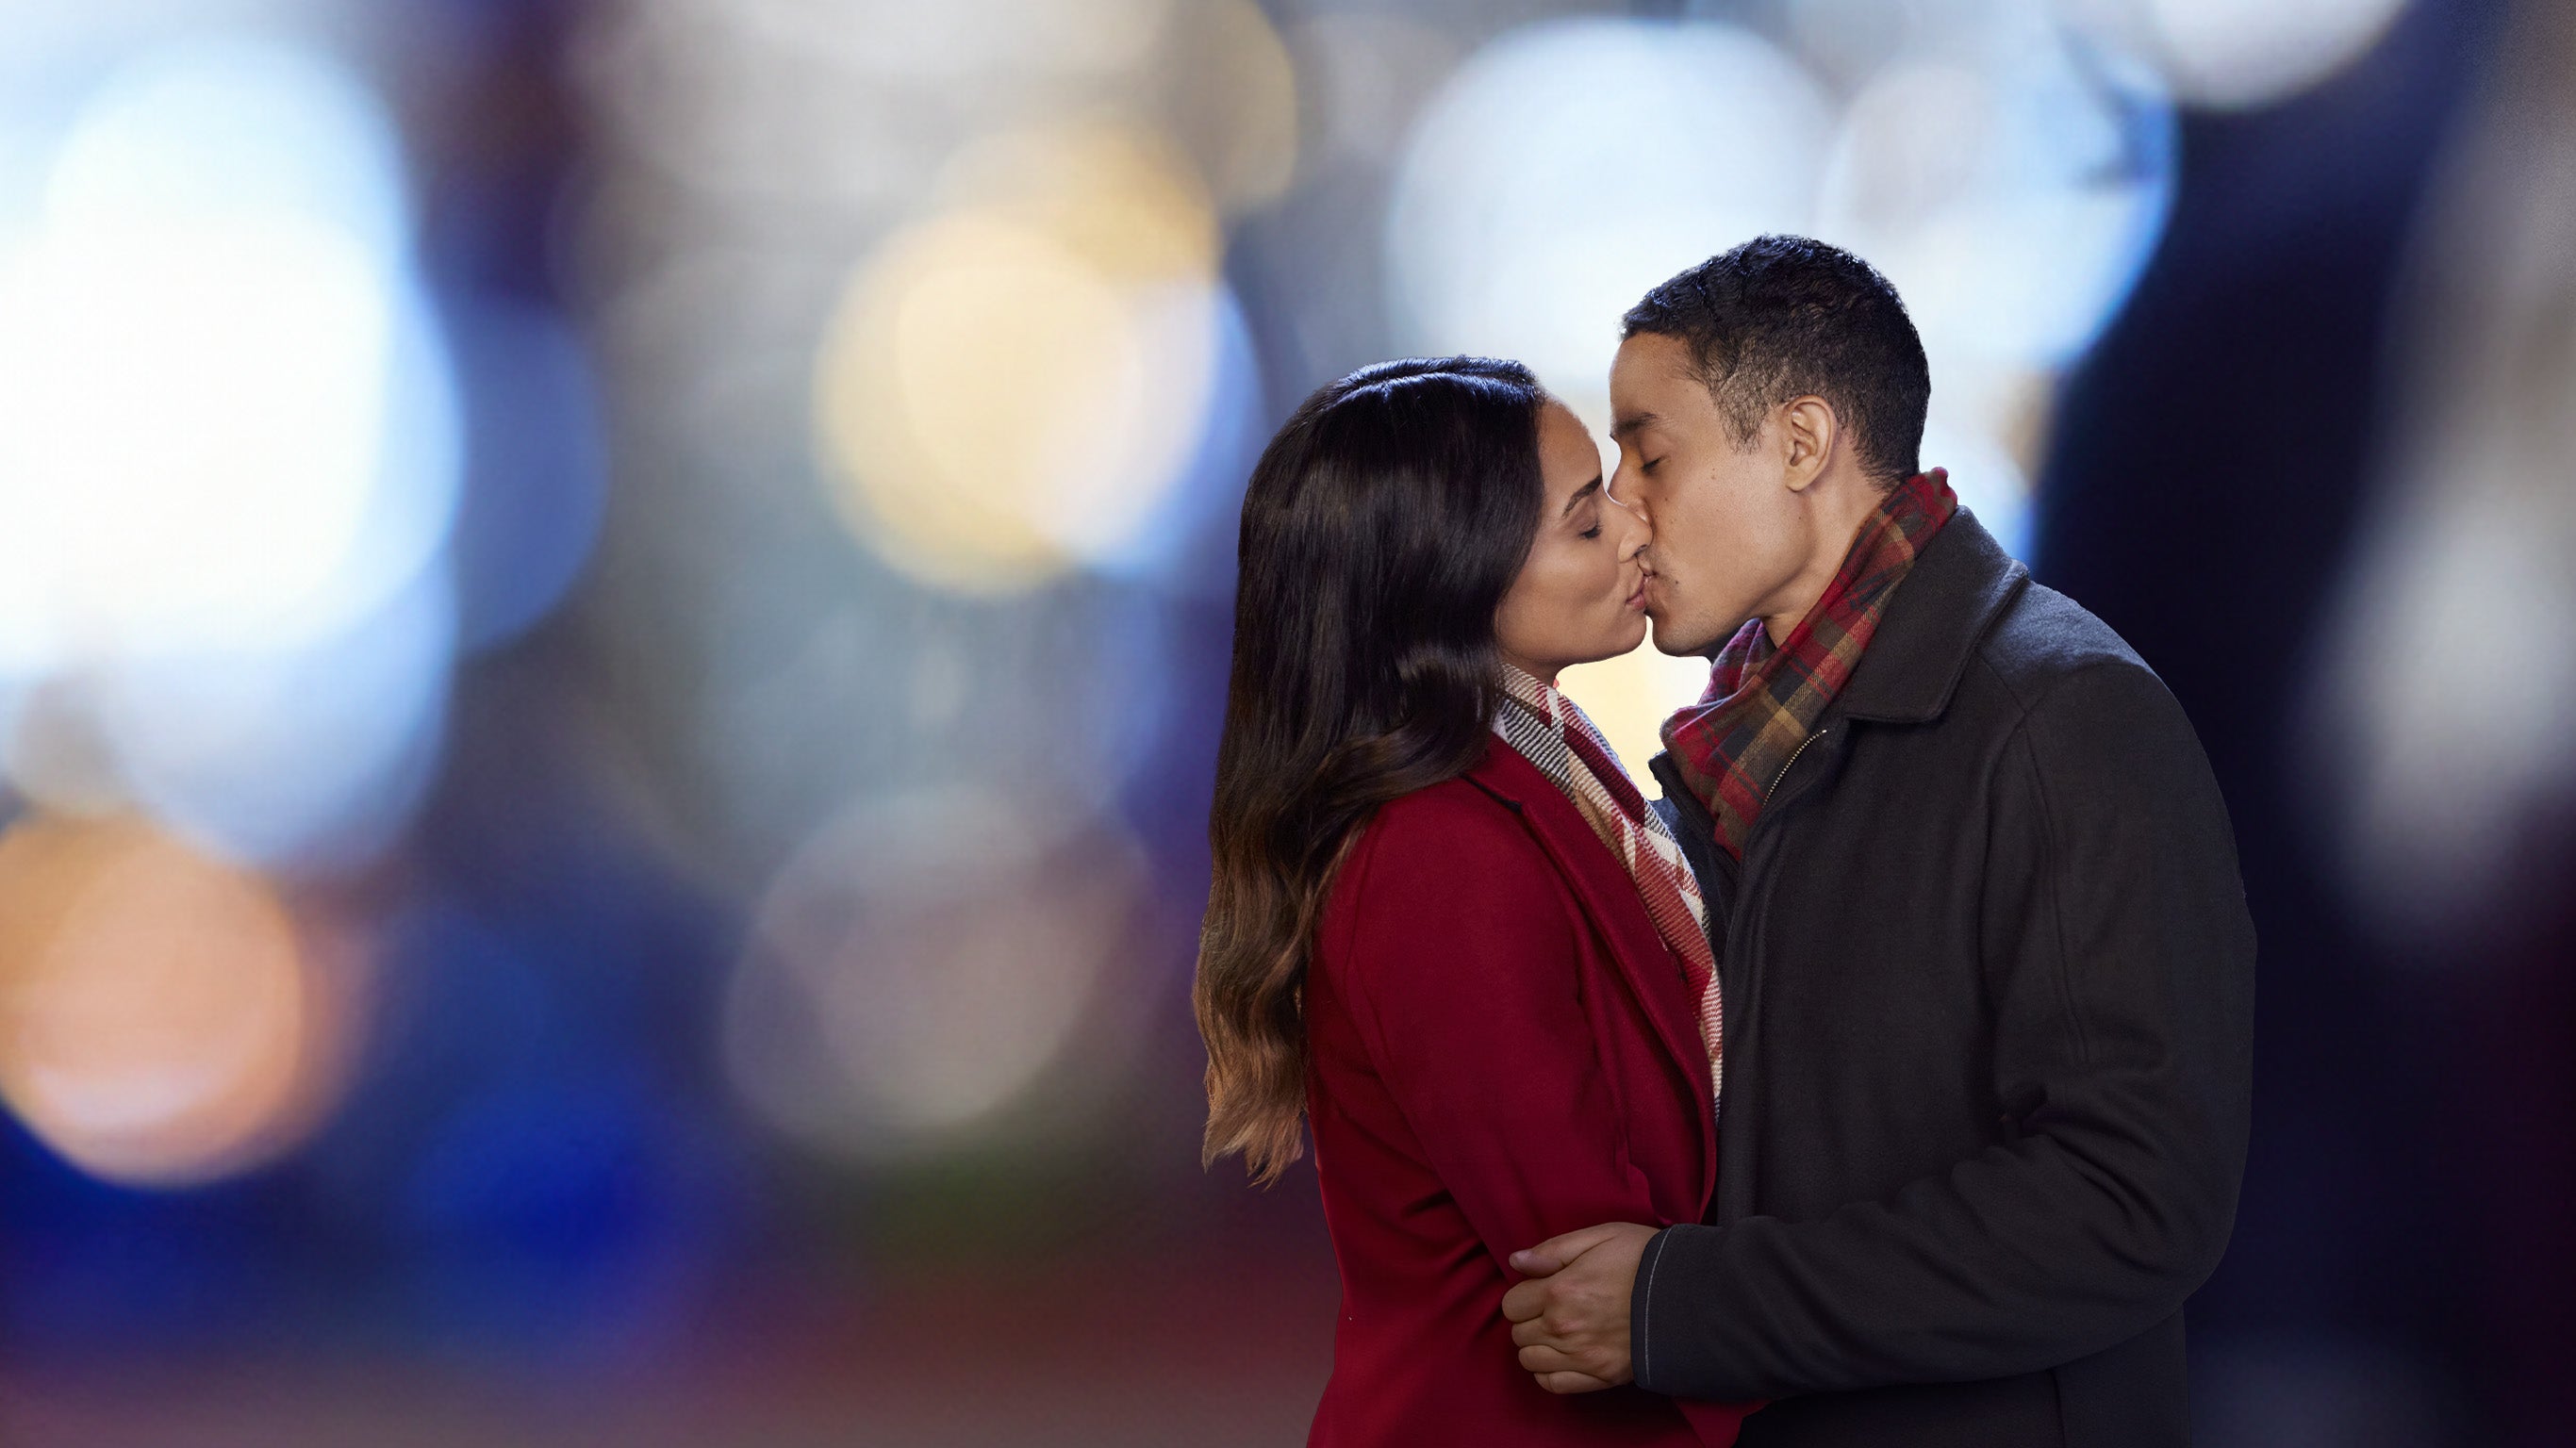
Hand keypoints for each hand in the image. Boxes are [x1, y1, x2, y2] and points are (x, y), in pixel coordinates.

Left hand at [1501, 1221, 1656, 1393]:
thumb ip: (1552, 1249)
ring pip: (1530, 1360)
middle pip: (1518, 1333)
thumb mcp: (1600, 1236)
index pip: (1511, 1304)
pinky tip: (1562, 1356)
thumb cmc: (1645, 1258)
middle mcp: (1564, 1328)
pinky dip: (1549, 1373)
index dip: (1525, 1293)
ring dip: (1538, 1345)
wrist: (1691, 1294)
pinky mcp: (1601, 1376)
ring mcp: (1582, 1356)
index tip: (1544, 1288)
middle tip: (1554, 1307)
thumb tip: (1516, 1260)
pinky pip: (1554, 1384)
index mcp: (1559, 1291)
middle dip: (1530, 1318)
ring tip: (1559, 1331)